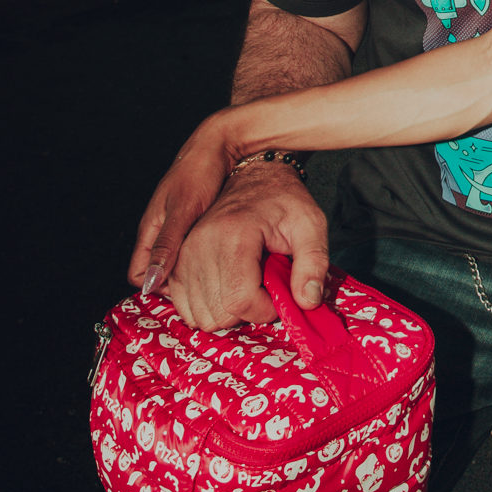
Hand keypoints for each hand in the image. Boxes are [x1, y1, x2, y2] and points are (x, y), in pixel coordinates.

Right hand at [127, 113, 236, 294]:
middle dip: (179, 289)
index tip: (182, 294)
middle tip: (206, 293)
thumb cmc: (199, 170)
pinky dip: (209, 265)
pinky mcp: (198, 231)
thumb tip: (151, 282)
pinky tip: (228, 264)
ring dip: (196, 278)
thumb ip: (167, 246)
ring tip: (219, 281)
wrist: (222, 146)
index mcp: (150, 231)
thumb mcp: (183, 210)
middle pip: (160, 277)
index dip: (155, 288)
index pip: (139, 276)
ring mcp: (180, 234)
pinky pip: (198, 258)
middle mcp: (162, 236)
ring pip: (180, 270)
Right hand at [130, 160, 329, 331]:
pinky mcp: (177, 261)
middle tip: (263, 289)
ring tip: (245, 288)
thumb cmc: (282, 199)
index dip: (265, 311)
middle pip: (218, 313)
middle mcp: (201, 245)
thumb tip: (308, 301)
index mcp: (234, 236)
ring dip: (226, 313)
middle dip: (246, 312)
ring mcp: (184, 254)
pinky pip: (184, 305)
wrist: (253, 175)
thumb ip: (314, 263)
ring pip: (200, 315)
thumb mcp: (311, 224)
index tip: (278, 297)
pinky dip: (205, 308)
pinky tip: (226, 292)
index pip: (240, 301)